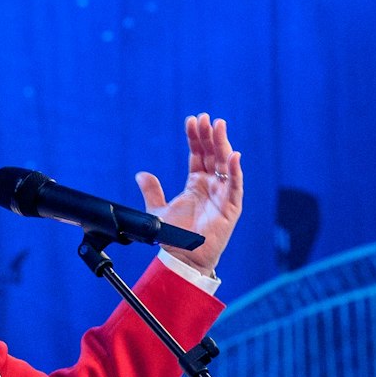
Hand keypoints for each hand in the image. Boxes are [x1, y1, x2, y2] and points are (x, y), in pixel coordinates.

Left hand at [135, 113, 242, 274]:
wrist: (183, 258)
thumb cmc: (174, 237)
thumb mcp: (157, 210)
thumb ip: (152, 191)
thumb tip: (141, 174)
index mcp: (196, 184)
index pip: (198, 155)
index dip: (195, 138)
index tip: (192, 120)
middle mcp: (212, 186)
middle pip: (213, 155)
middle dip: (209, 135)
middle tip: (206, 118)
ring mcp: (222, 196)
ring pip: (226, 165)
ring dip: (223, 145)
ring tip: (219, 126)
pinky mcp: (230, 208)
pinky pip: (235, 187)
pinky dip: (235, 171)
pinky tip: (233, 156)